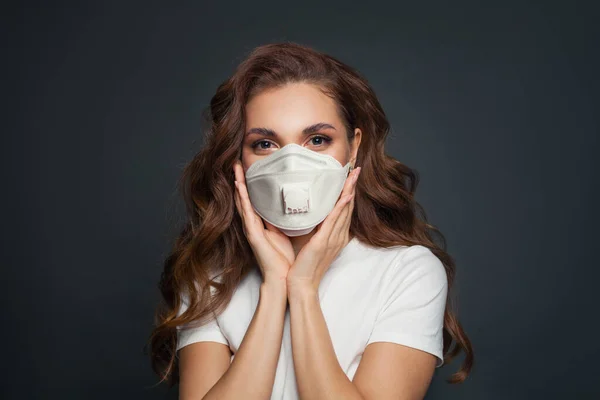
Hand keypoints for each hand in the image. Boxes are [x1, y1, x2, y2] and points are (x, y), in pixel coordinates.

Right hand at [233, 160, 294, 284]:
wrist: (283, 278)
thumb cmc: (285, 258)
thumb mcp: (287, 233)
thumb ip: (286, 219)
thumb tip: (295, 204)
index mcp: (261, 224)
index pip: (254, 200)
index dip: (249, 184)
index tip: (248, 169)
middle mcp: (253, 225)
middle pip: (244, 198)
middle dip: (240, 180)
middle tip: (236, 163)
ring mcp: (251, 229)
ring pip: (242, 202)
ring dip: (238, 185)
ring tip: (235, 169)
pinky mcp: (252, 234)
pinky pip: (247, 213)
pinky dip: (242, 199)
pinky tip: (239, 187)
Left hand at [286, 166, 360, 295]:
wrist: (301, 284)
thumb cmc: (302, 265)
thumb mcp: (309, 241)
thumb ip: (311, 227)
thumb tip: (304, 211)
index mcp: (335, 235)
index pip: (344, 209)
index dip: (348, 191)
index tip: (349, 176)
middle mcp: (338, 235)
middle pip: (348, 206)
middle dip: (352, 186)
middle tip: (356, 168)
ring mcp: (333, 238)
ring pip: (344, 210)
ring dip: (349, 190)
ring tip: (353, 174)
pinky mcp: (324, 242)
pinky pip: (335, 221)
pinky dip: (341, 207)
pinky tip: (345, 196)